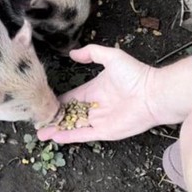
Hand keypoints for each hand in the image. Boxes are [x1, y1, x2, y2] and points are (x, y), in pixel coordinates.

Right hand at [38, 45, 159, 143]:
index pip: (71, 97)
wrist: (154, 93)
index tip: (43, 103)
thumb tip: (72, 53)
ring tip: (41, 133)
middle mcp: (95, 106)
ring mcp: (100, 120)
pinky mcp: (105, 132)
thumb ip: (91, 53)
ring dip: (57, 129)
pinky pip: (84, 135)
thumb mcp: (111, 56)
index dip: (58, 101)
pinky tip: (55, 137)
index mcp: (94, 90)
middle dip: (54, 118)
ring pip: (74, 125)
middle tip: (38, 122)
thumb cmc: (135, 74)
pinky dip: (69, 136)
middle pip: (70, 114)